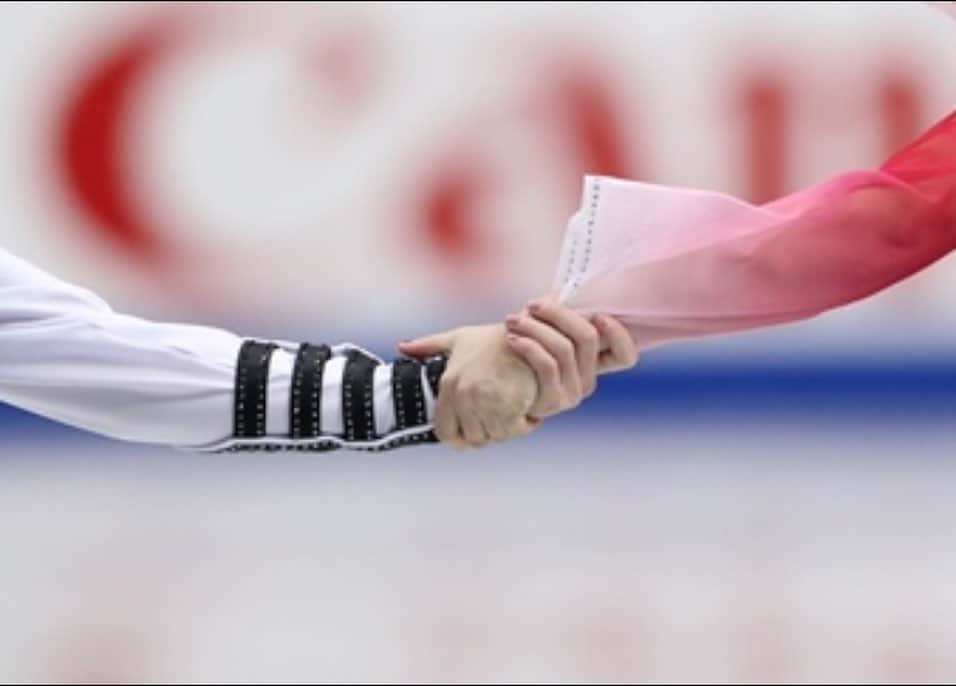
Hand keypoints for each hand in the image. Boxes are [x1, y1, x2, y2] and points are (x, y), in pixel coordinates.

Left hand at [398, 324, 539, 448]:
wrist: (529, 328)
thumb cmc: (493, 337)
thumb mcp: (457, 338)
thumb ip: (428, 346)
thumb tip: (401, 347)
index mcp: (449, 384)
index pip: (446, 433)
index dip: (460, 439)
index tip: (473, 433)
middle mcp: (465, 395)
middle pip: (474, 439)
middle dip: (487, 434)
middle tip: (499, 421)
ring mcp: (488, 401)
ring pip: (495, 437)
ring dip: (506, 430)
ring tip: (513, 414)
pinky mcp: (512, 403)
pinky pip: (515, 430)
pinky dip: (523, 425)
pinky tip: (527, 412)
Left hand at [504, 297, 638, 418]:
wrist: (494, 391)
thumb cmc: (521, 355)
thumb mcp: (544, 333)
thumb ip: (560, 317)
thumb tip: (565, 288)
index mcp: (592, 362)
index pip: (625, 355)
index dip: (619, 334)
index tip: (598, 315)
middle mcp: (588, 379)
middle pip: (589, 337)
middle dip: (558, 313)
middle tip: (532, 304)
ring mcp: (573, 393)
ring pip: (564, 348)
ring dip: (535, 327)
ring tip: (512, 320)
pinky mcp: (554, 401)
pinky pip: (547, 364)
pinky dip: (529, 346)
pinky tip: (512, 339)